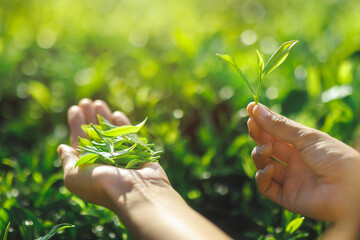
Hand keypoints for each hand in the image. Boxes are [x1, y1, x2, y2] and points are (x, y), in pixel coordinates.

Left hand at [58, 99, 230, 239]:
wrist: (135, 192)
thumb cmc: (102, 185)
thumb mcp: (74, 176)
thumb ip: (68, 161)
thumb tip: (63, 147)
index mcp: (88, 165)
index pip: (79, 141)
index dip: (76, 124)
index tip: (75, 109)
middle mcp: (103, 159)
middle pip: (94, 134)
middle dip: (89, 117)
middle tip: (86, 101)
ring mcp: (121, 154)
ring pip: (110, 131)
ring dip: (104, 117)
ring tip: (99, 103)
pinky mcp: (137, 151)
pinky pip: (128, 134)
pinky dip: (122, 123)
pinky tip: (116, 114)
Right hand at [247, 102, 359, 223]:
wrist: (351, 190)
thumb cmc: (335, 157)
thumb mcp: (306, 137)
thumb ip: (279, 126)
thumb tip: (256, 109)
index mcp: (303, 146)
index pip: (277, 132)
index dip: (263, 122)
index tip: (250, 109)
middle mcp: (296, 162)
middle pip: (268, 147)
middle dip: (258, 135)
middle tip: (251, 125)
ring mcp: (291, 180)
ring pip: (264, 165)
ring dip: (260, 154)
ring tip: (266, 149)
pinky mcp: (287, 197)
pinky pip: (266, 187)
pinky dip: (262, 177)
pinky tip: (269, 168)